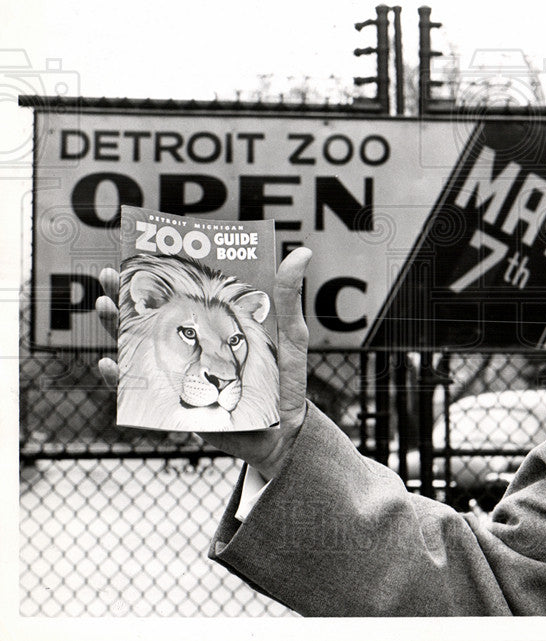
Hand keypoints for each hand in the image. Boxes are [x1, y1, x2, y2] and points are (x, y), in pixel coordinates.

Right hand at [97, 247, 312, 480]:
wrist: (282, 434)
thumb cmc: (286, 382)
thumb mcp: (290, 335)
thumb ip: (288, 297)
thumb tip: (301, 253)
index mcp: (217, 326)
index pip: (182, 295)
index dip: (159, 276)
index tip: (138, 252)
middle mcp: (193, 346)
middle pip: (152, 317)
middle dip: (126, 295)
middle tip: (107, 274)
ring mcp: (181, 373)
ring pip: (139, 348)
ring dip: (116, 327)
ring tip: (103, 305)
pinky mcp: (175, 403)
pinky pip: (139, 392)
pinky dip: (121, 379)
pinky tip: (108, 363)